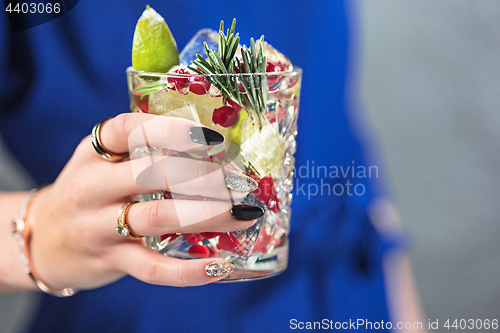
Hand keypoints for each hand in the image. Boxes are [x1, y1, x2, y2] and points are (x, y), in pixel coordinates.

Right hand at [27, 113, 256, 289]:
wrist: (41, 239)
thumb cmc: (88, 193)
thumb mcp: (101, 162)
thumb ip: (141, 151)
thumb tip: (210, 144)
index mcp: (94, 152)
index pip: (129, 130)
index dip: (171, 129)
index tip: (212, 137)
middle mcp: (92, 185)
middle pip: (149, 174)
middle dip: (200, 175)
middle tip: (238, 180)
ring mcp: (99, 225)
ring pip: (158, 217)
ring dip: (207, 214)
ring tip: (244, 212)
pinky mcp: (111, 260)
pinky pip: (153, 268)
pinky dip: (188, 271)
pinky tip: (220, 266)